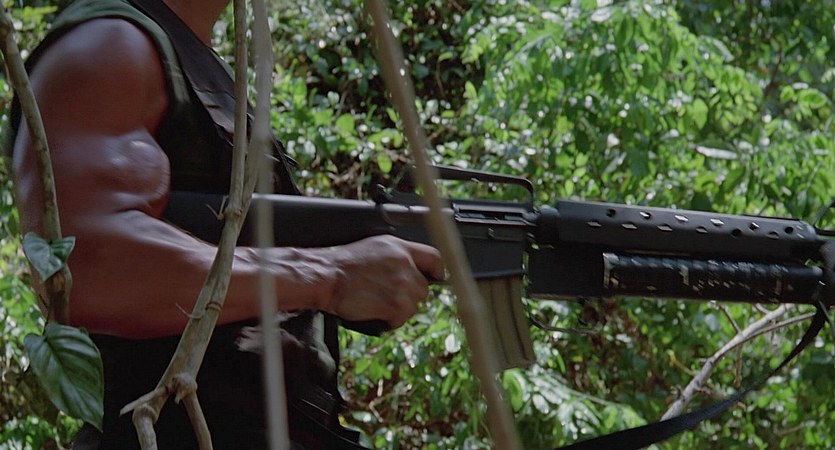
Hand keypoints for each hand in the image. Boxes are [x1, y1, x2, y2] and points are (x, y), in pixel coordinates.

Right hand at [322, 235, 443, 328]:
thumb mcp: (376, 247)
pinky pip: (401, 319)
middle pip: (424, 288)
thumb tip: (414, 269)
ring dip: (398, 309)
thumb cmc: (344, 265)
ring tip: (377, 302)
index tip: (436, 278)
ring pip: (413, 306)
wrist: (328, 276)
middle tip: (387, 295)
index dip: (437, 271)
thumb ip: (399, 255)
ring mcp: (402, 286)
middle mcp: (405, 265)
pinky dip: (389, 320)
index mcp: (400, 248)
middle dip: (409, 295)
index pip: (434, 258)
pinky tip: (374, 310)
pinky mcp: (396, 305)